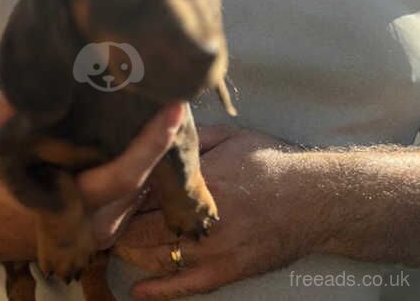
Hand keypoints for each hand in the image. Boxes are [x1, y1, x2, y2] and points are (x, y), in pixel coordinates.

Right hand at [0, 93, 184, 261]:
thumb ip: (18, 109)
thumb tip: (50, 64)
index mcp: (64, 206)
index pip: (123, 176)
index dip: (152, 143)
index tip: (174, 108)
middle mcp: (93, 223)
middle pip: (144, 178)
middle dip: (162, 137)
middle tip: (176, 94)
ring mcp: (105, 227)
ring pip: (144, 184)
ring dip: (154, 147)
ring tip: (162, 105)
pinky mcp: (110, 221)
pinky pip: (135, 188)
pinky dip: (142, 158)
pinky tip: (144, 129)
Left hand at [114, 126, 322, 299]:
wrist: (315, 198)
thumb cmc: (271, 163)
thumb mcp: (230, 137)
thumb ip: (193, 138)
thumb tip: (162, 134)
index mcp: (198, 182)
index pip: (145, 195)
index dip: (123, 199)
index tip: (108, 196)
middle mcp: (201, 219)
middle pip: (144, 230)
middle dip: (120, 229)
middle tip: (103, 225)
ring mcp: (215, 249)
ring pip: (158, 258)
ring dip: (132, 256)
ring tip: (117, 248)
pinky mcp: (229, 271)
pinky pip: (187, 286)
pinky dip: (160, 291)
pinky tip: (139, 291)